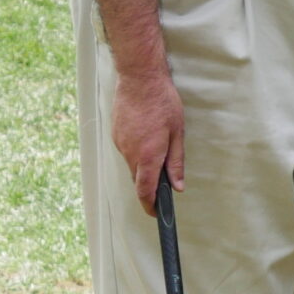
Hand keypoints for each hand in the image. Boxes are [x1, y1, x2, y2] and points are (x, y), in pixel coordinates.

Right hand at [111, 68, 186, 212]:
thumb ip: (176, 162)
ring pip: (132, 165)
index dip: (150, 206)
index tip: (157, 214)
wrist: (139, 79)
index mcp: (148, 155)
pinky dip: (137, 152)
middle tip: (163, 186)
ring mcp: (120, 144)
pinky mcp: (115, 135)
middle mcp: (131, 153)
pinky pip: (126, 151)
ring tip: (158, 150)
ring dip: (144, 166)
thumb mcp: (177, 133)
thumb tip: (178, 186)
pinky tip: (147, 137)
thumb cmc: (163, 103)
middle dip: (149, 186)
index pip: (146, 190)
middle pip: (138, 180)